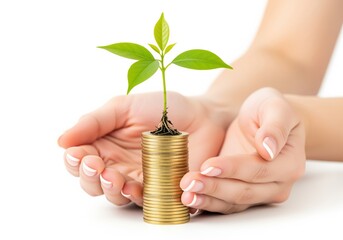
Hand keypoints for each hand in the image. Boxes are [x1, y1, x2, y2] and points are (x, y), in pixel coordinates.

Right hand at [58, 91, 228, 206]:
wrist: (202, 116)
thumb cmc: (163, 107)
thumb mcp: (124, 107)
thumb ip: (94, 122)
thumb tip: (62, 141)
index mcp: (106, 143)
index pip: (80, 159)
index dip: (75, 160)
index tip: (79, 154)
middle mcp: (118, 163)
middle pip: (92, 182)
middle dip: (89, 178)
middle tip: (95, 166)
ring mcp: (138, 178)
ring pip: (113, 195)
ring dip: (109, 189)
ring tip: (113, 177)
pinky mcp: (158, 188)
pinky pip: (142, 200)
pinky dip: (135, 197)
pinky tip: (133, 187)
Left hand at [180, 88, 305, 213]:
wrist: (264, 121)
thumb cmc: (271, 110)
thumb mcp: (275, 107)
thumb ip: (275, 126)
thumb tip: (268, 149)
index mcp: (288, 163)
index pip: (258, 170)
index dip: (232, 169)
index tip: (207, 165)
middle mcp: (277, 184)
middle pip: (244, 191)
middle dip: (214, 187)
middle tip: (188, 182)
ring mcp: (260, 192)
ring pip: (233, 202)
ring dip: (208, 199)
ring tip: (185, 195)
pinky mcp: (242, 193)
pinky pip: (225, 204)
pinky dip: (207, 202)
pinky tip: (189, 199)